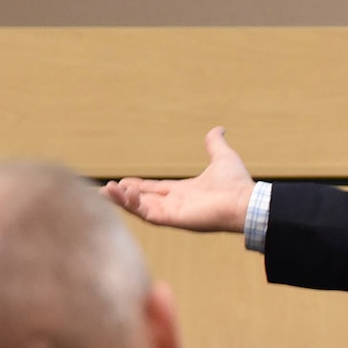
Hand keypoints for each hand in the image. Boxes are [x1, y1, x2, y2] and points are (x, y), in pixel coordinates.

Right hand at [101, 127, 255, 232]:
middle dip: (122, 196)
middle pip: (142, 200)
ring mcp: (173, 213)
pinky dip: (133, 204)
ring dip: (122, 200)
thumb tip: (218, 129)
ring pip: (140, 208)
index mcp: (184, 192)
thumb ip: (214, 143)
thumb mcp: (222, 157)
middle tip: (101, 191)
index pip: (154, 189)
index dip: (137, 187)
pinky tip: (123, 192)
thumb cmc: (237, 184)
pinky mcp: (173, 219)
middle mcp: (176, 204)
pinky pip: (146, 213)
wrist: (245, 200)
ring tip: (105, 190)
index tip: (121, 182)